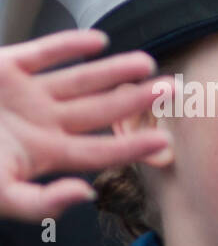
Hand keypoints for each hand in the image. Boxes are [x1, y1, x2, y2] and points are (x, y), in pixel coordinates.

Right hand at [0, 29, 168, 221]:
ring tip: (147, 64)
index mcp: (41, 155)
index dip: (131, 149)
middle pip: (99, 113)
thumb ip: (39, 204)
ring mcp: (24, 95)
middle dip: (135, 102)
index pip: (97, 153)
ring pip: (79, 81)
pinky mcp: (4, 67)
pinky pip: (43, 54)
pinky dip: (69, 46)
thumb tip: (84, 195)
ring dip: (113, 72)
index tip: (166, 142)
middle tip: (173, 91)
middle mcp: (40, 124)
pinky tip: (99, 41)